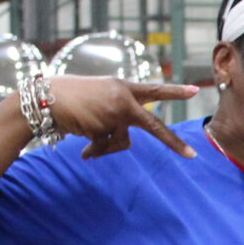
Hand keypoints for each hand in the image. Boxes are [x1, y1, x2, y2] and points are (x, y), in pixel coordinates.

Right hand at [46, 76, 199, 159]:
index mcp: (124, 88)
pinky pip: (105, 149)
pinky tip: (83, 149)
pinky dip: (95, 151)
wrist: (47, 97)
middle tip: (192, 156)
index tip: (196, 91)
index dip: (175, 92)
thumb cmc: (74, 97)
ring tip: (89, 137)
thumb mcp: (102, 97)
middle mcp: (122, 100)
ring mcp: (113, 115)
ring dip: (107, 146)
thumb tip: (124, 144)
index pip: (154, 90)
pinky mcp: (101, 129)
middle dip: (172, 142)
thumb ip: (119, 112)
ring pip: (122, 143)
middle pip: (153, 126)